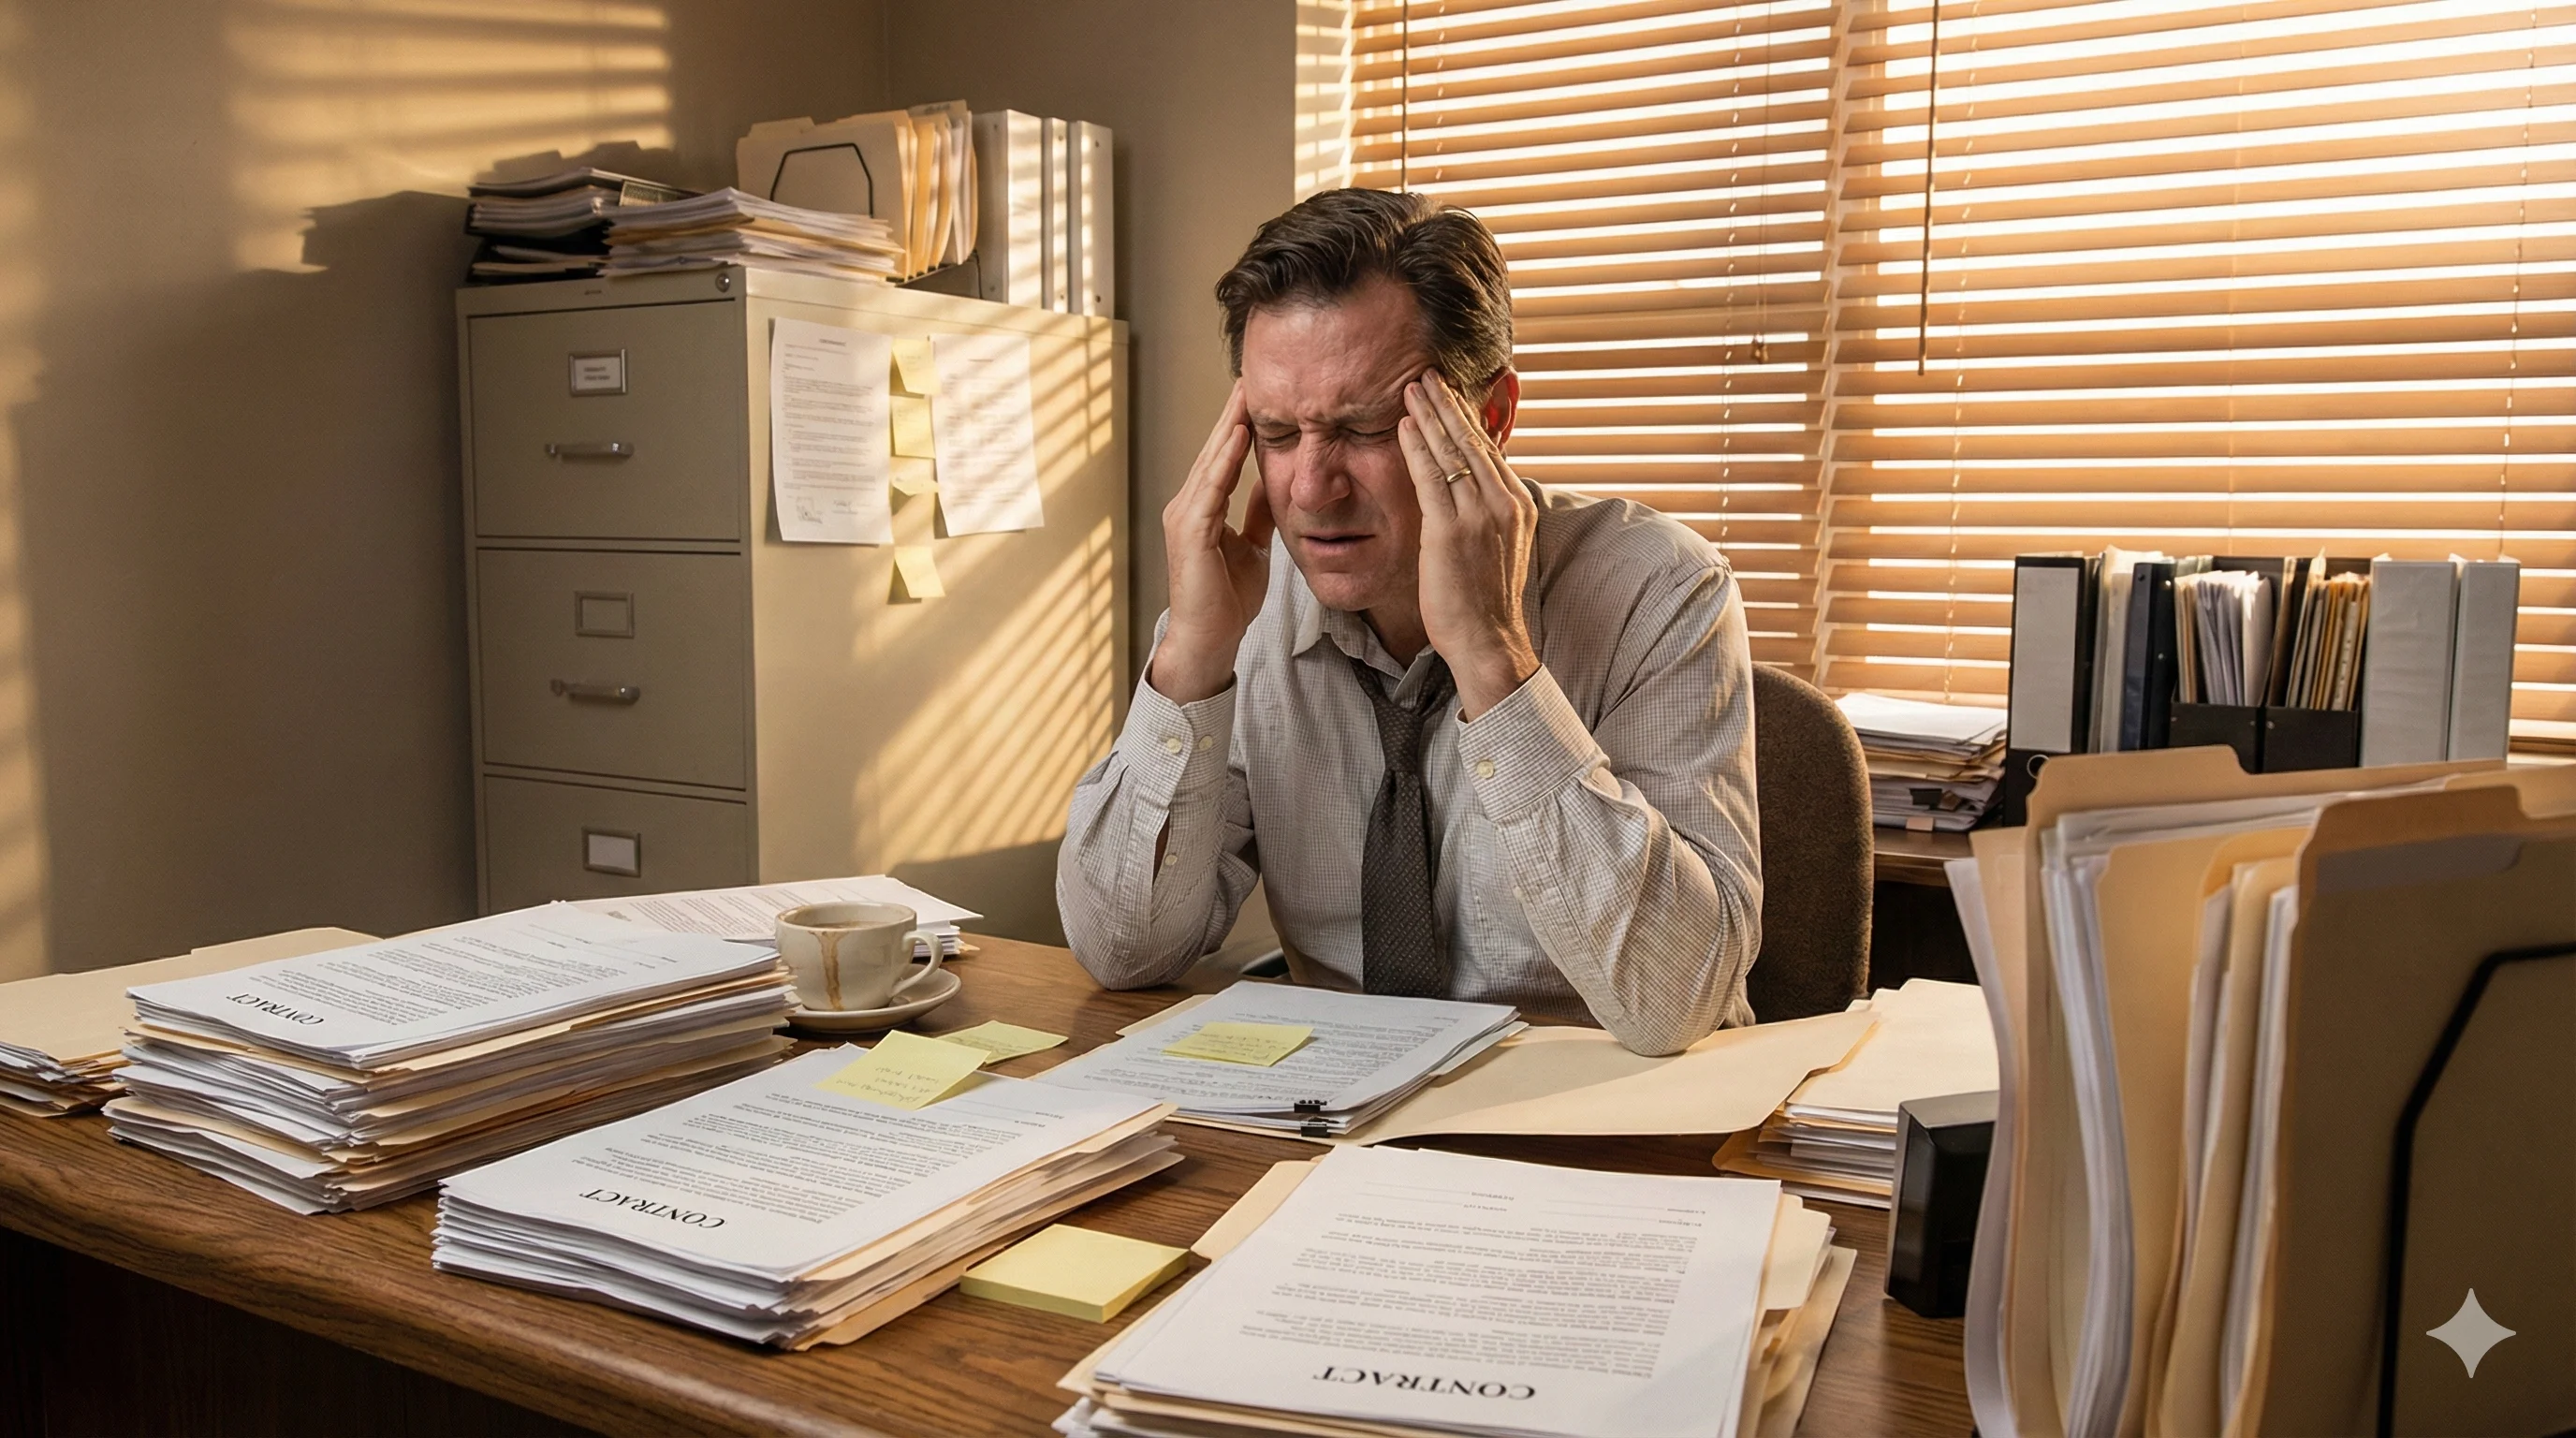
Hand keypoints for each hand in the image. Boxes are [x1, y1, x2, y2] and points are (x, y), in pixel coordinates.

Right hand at [1149, 381, 1273, 702]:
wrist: (1208, 640)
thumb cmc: (1226, 600)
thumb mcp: (1252, 546)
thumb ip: (1256, 513)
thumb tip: (1272, 480)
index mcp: (1201, 508)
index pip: (1223, 456)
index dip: (1239, 424)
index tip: (1257, 394)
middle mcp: (1187, 505)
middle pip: (1214, 450)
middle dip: (1233, 413)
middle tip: (1250, 375)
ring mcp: (1184, 517)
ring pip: (1210, 462)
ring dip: (1229, 426)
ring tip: (1246, 393)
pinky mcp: (1189, 533)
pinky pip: (1210, 489)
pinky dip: (1225, 461)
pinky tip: (1239, 436)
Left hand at [1399, 369, 1539, 720]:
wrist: (1488, 641)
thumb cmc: (1485, 601)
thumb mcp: (1496, 547)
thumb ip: (1487, 513)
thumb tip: (1473, 489)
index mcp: (1517, 504)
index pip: (1488, 449)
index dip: (1466, 417)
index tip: (1448, 393)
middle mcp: (1503, 502)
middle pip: (1472, 440)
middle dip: (1448, 403)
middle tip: (1426, 373)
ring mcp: (1479, 515)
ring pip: (1452, 451)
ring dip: (1430, 414)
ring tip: (1411, 386)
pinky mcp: (1450, 530)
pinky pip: (1430, 476)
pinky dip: (1417, 445)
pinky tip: (1403, 424)